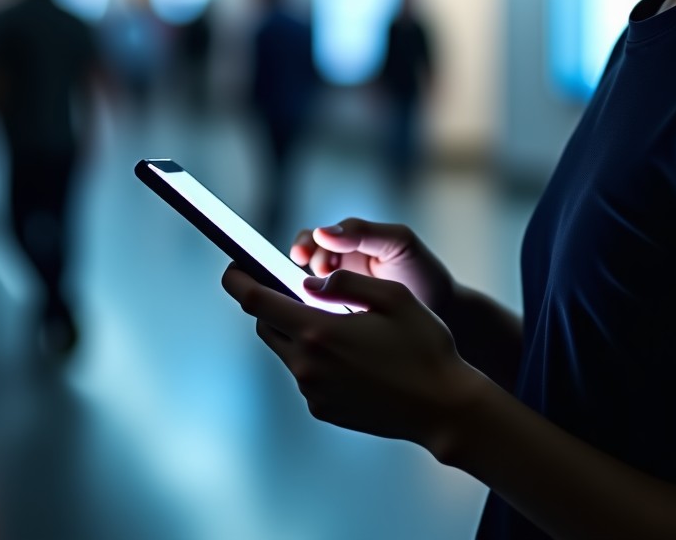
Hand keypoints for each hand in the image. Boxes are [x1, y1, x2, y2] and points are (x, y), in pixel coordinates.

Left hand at [222, 265, 479, 445]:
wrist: (442, 408)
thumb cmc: (424, 347)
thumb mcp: (394, 296)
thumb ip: (346, 282)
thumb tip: (309, 282)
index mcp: (319, 331)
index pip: (257, 302)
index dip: (238, 281)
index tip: (233, 268)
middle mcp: (307, 365)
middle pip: (267, 325)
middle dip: (274, 303)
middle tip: (298, 289)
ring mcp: (313, 391)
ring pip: (287, 349)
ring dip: (298, 331)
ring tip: (338, 322)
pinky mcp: (323, 409)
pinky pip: (306, 373)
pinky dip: (316, 357)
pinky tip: (352, 355)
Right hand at [289, 218, 453, 312]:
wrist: (444, 314)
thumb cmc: (422, 272)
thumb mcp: (399, 242)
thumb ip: (364, 232)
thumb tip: (323, 233)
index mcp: (353, 239)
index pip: (318, 236)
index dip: (308, 244)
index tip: (304, 256)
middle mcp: (340, 262)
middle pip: (306, 255)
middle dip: (304, 260)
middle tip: (315, 272)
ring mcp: (338, 290)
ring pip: (305, 283)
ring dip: (304, 285)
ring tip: (313, 293)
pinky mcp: (338, 315)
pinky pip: (315, 309)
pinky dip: (310, 308)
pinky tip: (315, 314)